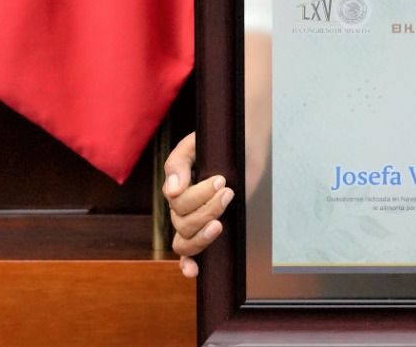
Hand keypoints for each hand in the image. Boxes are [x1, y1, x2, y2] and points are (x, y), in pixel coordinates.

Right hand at [163, 132, 233, 277]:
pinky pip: (187, 256)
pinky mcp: (207, 232)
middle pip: (183, 223)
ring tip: (221, 221)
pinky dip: (188, 265)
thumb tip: (172, 191)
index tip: (221, 180)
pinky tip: (194, 271)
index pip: (178, 202)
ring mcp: (194, 223)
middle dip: (207, 209)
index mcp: (177, 188)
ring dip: (202, 235)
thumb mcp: (195, 145)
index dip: (198, 196)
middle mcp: (182, 209)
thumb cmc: (218, 144)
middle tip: (228, 191)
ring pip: (184, 242)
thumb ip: (178, 163)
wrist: (243, 144)